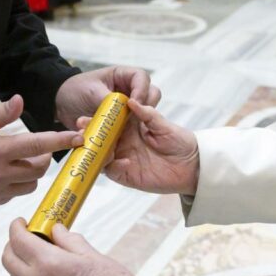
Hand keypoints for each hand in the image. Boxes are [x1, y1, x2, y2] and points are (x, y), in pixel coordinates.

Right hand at [0, 95, 82, 206]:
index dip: (61, 140)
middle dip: (45, 157)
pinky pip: (15, 194)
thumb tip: (20, 101)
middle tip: (38, 147)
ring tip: (20, 159)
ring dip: (32, 172)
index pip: (37, 144)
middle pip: (39, 168)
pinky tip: (5, 172)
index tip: (78, 138)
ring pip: (30, 184)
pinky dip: (17, 183)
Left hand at [2, 219, 138, 275]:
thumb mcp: (92, 255)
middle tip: (27, 234)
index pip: (18, 240)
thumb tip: (56, 230)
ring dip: (18, 260)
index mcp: (49, 264)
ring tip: (37, 251)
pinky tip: (44, 269)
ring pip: (14, 275)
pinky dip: (25, 275)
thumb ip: (69, 240)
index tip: (21, 221)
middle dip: (12, 243)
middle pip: (8, 259)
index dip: (16, 226)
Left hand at [55, 66, 160, 128]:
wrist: (59, 104)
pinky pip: (132, 126)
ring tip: (124, 129)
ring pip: (144, 112)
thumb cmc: (74, 90)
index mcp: (122, 75)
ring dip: (136, 121)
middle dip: (145, 107)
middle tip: (136, 119)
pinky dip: (127, 132)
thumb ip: (108, 101)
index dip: (142, 90)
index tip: (134, 104)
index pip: (142, 78)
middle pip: (150, 95)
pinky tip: (117, 137)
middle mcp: (128, 89)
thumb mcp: (91, 92)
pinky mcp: (122, 120)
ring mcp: (127, 106)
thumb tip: (122, 112)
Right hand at [79, 99, 198, 195]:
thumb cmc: (181, 142)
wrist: (193, 166)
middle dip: (89, 132)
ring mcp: (124, 158)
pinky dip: (112, 166)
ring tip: (90, 143)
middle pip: (100, 137)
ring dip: (93, 149)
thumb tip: (131, 101)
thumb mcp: (164, 125)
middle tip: (82, 127)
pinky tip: (120, 160)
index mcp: (131, 127)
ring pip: (101, 154)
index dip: (99, 117)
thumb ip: (148, 115)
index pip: (110, 121)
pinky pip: (113, 171)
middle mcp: (124, 142)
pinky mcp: (127, 174)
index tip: (89, 113)